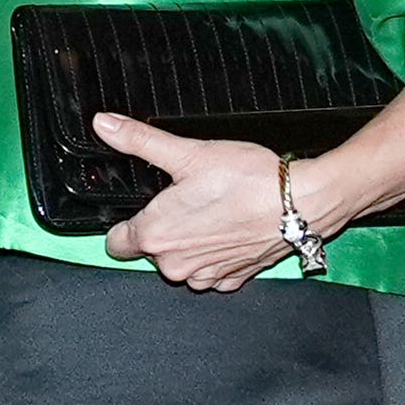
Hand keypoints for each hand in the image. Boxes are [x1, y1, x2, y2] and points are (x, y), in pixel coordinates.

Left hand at [94, 113, 346, 292]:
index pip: (117, 242)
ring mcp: (206, 276)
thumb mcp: (187, 152)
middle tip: (185, 197)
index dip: (125, 222)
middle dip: (162, 227)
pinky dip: (215, 253)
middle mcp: (176, 265)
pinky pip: (211, 270)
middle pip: (151, 250)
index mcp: (156, 235)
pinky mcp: (233, 279)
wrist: (300, 203)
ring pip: (182, 262)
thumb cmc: (246, 179)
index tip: (141, 205)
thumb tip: (104, 124)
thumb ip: (139, 140)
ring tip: (210, 210)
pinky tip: (228, 227)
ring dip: (189, 242)